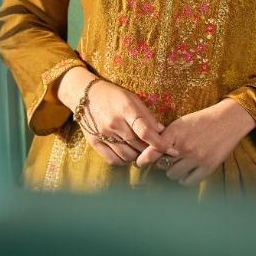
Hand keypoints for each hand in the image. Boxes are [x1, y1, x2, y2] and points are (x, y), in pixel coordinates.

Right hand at [55, 67, 176, 166]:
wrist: (85, 95)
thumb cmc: (114, 95)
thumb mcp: (133, 99)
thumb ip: (148, 117)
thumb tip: (162, 131)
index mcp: (126, 110)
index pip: (146, 132)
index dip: (160, 144)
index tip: (171, 150)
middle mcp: (114, 124)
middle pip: (138, 146)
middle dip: (151, 150)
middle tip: (157, 149)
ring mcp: (103, 134)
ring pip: (127, 156)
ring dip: (138, 156)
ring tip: (141, 149)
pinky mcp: (94, 142)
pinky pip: (113, 160)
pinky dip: (124, 160)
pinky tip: (128, 153)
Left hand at [135, 99, 255, 186]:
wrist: (230, 119)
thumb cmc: (203, 120)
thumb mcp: (181, 123)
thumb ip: (165, 137)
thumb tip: (149, 153)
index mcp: (175, 133)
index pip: (151, 153)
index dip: (143, 160)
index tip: (140, 163)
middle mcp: (184, 146)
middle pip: (161, 166)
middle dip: (162, 164)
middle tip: (168, 160)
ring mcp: (197, 158)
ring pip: (173, 175)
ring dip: (173, 171)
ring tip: (180, 164)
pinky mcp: (208, 167)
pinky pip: (188, 182)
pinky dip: (185, 178)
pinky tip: (188, 171)